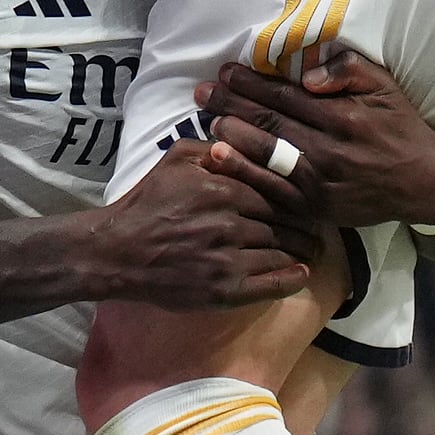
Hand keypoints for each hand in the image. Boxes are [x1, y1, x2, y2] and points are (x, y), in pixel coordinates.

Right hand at [82, 139, 311, 310]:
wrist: (117, 250)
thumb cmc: (147, 202)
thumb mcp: (176, 160)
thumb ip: (216, 150)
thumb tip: (248, 143)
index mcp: (223, 190)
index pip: (279, 194)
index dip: (299, 201)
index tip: (309, 204)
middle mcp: (230, 225)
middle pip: (286, 225)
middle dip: (306, 227)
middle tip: (317, 229)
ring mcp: (228, 261)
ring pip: (283, 253)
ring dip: (303, 252)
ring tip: (312, 250)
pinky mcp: (224, 291)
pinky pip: (272, 285)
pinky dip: (293, 279)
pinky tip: (302, 273)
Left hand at [209, 44, 434, 229]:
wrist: (423, 183)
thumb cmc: (400, 129)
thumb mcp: (386, 88)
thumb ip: (349, 71)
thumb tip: (309, 75)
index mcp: (342, 117)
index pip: (285, 95)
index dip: (252, 83)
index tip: (226, 71)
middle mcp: (328, 150)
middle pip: (268, 122)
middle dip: (231, 104)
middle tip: (203, 92)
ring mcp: (319, 182)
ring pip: (266, 155)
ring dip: (232, 135)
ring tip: (208, 119)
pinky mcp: (316, 207)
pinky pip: (273, 189)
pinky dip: (244, 173)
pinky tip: (222, 159)